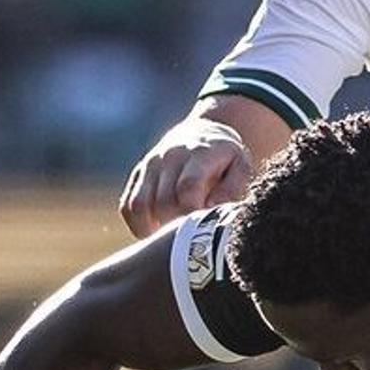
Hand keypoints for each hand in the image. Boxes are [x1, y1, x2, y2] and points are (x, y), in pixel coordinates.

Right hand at [118, 114, 256, 238]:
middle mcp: (170, 156)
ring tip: (171, 235)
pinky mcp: (139, 173)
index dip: (192, 213)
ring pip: (139, 205)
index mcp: (199, 154)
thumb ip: (233, 188)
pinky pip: (127, 205)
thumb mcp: (242, 167)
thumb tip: (212, 208)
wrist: (205, 133)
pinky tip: (155, 231)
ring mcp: (150, 164)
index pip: (187, 188)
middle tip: (192, 235)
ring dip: (153, 228)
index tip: (202, 227)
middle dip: (176, 224)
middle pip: (163, 202)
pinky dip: (137, 224)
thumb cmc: (227, 158)